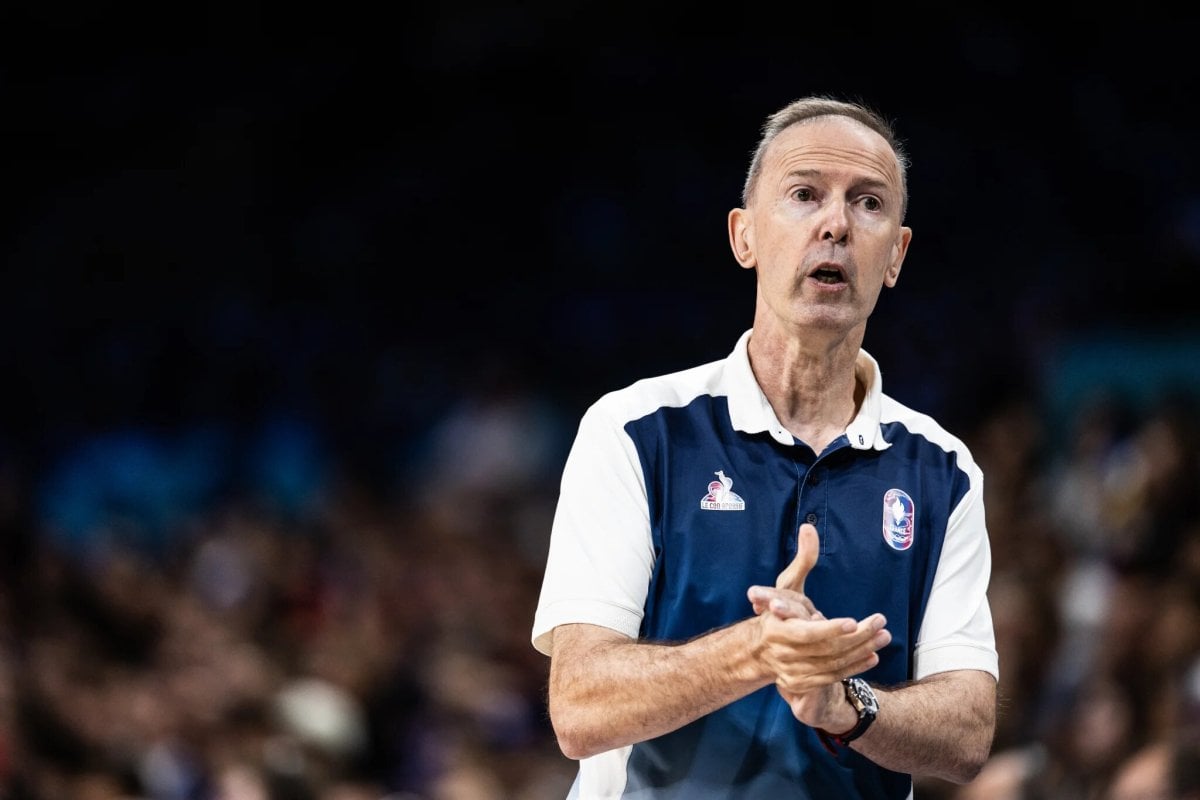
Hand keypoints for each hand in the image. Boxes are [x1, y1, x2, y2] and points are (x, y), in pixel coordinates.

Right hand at [746, 523, 891, 729]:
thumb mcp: (788, 583)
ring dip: (861, 651)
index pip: (807, 633)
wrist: (760, 649)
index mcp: (778, 628)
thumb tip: (809, 529)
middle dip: (857, 637)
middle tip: (881, 623)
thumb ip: (802, 560)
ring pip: (832, 664)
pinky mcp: (802, 684)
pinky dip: (854, 668)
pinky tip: (873, 656)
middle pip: (826, 649)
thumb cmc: (779, 608)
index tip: (853, 622)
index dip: (830, 629)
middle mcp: (784, 653)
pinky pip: (832, 677)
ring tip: (884, 636)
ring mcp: (792, 671)